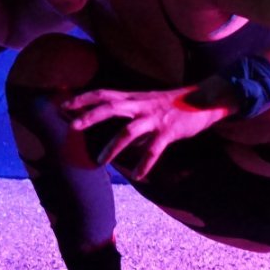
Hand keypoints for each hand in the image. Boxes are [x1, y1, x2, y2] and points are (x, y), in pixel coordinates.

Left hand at [60, 85, 228, 180]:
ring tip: (99, 162)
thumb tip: (105, 122)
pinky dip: (144, 164)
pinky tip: (138, 176)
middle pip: (111, 107)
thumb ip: (127, 111)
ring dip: (112, 147)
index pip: (103, 93)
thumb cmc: (172, 103)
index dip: (83, 99)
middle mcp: (141, 105)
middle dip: (90, 116)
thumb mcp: (146, 102)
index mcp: (133, 97)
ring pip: (128, 131)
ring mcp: (154, 118)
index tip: (63, 105)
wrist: (206, 99)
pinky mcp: (169, 131)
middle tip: (71, 127)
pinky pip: (153, 150)